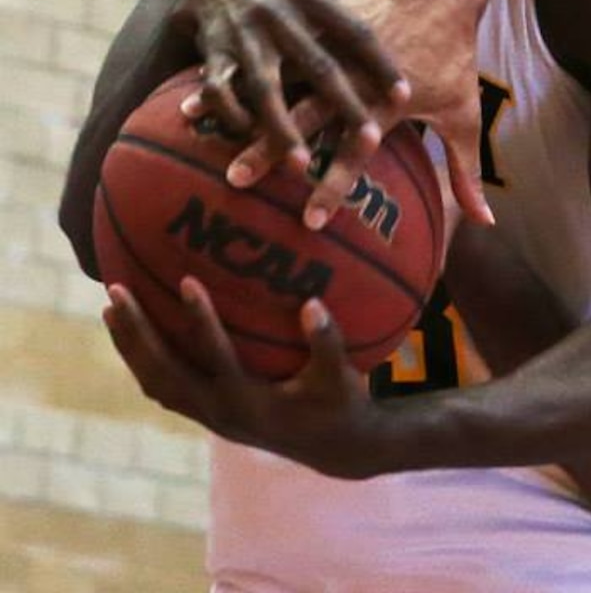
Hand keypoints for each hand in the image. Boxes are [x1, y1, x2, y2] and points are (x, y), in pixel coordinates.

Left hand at [102, 278, 389, 479]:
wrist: (333, 448)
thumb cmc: (340, 405)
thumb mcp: (340, 377)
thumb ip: (327, 342)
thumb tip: (311, 303)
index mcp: (249, 402)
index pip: (215, 356)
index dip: (200, 319)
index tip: (185, 280)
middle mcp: (219, 412)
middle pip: (163, 372)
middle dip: (137, 331)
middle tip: (116, 291)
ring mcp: (209, 417)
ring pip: (155, 383)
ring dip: (130, 347)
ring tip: (111, 310)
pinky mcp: (208, 415)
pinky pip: (163, 388)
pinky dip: (143, 362)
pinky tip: (135, 337)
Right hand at [223, 0, 492, 228]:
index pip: (355, 32)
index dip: (380, 62)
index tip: (405, 94)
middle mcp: (277, 14)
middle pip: (316, 65)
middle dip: (343, 105)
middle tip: (370, 141)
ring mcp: (242, 35)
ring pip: (263, 86)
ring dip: (280, 128)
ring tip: (301, 167)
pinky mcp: (212, 52)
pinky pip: (218, 90)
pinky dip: (230, 115)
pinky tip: (249, 140)